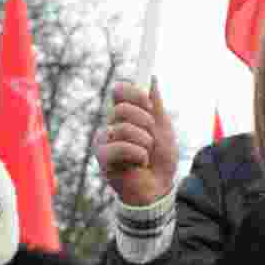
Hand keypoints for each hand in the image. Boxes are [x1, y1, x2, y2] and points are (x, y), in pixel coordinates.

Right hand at [94, 77, 177, 205]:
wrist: (158, 187)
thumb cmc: (160, 159)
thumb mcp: (163, 127)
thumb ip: (155, 104)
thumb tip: (152, 78)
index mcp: (124, 116)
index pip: (119, 92)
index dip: (134, 93)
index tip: (148, 103)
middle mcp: (111, 125)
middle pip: (121, 108)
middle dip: (144, 122)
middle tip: (151, 137)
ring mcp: (104, 141)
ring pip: (123, 128)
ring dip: (144, 143)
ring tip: (146, 155)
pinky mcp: (102, 158)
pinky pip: (120, 147)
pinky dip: (138, 155)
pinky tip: (139, 164)